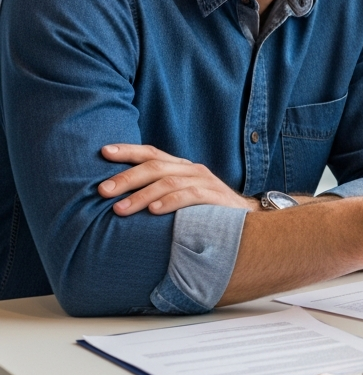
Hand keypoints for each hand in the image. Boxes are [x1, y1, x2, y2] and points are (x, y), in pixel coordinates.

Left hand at [99, 144, 256, 215]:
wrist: (246, 224)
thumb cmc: (205, 213)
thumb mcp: (181, 198)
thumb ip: (158, 194)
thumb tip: (119, 200)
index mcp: (181, 168)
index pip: (153, 153)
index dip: (128, 150)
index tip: (104, 152)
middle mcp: (192, 170)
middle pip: (155, 167)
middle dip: (126, 178)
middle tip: (103, 191)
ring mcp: (205, 182)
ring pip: (168, 182)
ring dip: (141, 195)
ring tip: (119, 209)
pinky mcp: (216, 198)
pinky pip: (190, 196)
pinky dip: (170, 202)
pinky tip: (154, 211)